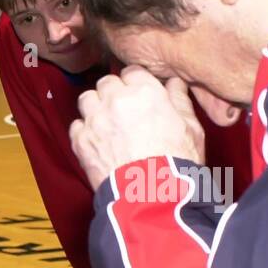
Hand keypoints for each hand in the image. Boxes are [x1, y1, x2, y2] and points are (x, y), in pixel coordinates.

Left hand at [69, 67, 204, 188]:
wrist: (150, 194)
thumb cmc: (176, 162)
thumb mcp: (191, 128)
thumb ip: (179, 101)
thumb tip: (174, 84)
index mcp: (145, 92)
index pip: (132, 72)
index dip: (136, 82)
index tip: (138, 92)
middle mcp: (116, 100)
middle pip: (106, 83)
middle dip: (113, 92)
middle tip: (122, 107)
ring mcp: (95, 120)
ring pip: (87, 99)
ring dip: (95, 106)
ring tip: (107, 121)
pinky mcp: (80, 141)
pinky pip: (76, 126)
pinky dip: (84, 130)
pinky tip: (97, 140)